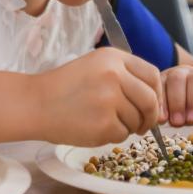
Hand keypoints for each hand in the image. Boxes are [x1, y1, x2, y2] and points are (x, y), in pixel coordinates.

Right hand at [36, 48, 163, 145]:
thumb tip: (155, 100)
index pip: (152, 75)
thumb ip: (124, 76)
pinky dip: (112, 136)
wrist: (35, 103)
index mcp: (113, 57)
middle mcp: (114, 75)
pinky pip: (122, 135)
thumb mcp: (95, 67)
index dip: (156, 93)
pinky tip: (93, 128)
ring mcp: (110, 99)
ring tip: (102, 120)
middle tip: (142, 125)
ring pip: (137, 120)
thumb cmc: (64, 88)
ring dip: (126, 126)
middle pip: (150, 100)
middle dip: (149, 117)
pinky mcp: (104, 123)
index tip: (152, 104)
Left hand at [162, 65, 192, 125]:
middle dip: (176, 102)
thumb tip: (162, 122)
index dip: (161, 102)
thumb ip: (167, 115)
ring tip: (191, 120)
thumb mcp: (174, 113)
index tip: (162, 120)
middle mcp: (182, 73)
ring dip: (192, 102)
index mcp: (166, 78)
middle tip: (177, 122)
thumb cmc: (187, 112)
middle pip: (176, 79)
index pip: (160, 85)